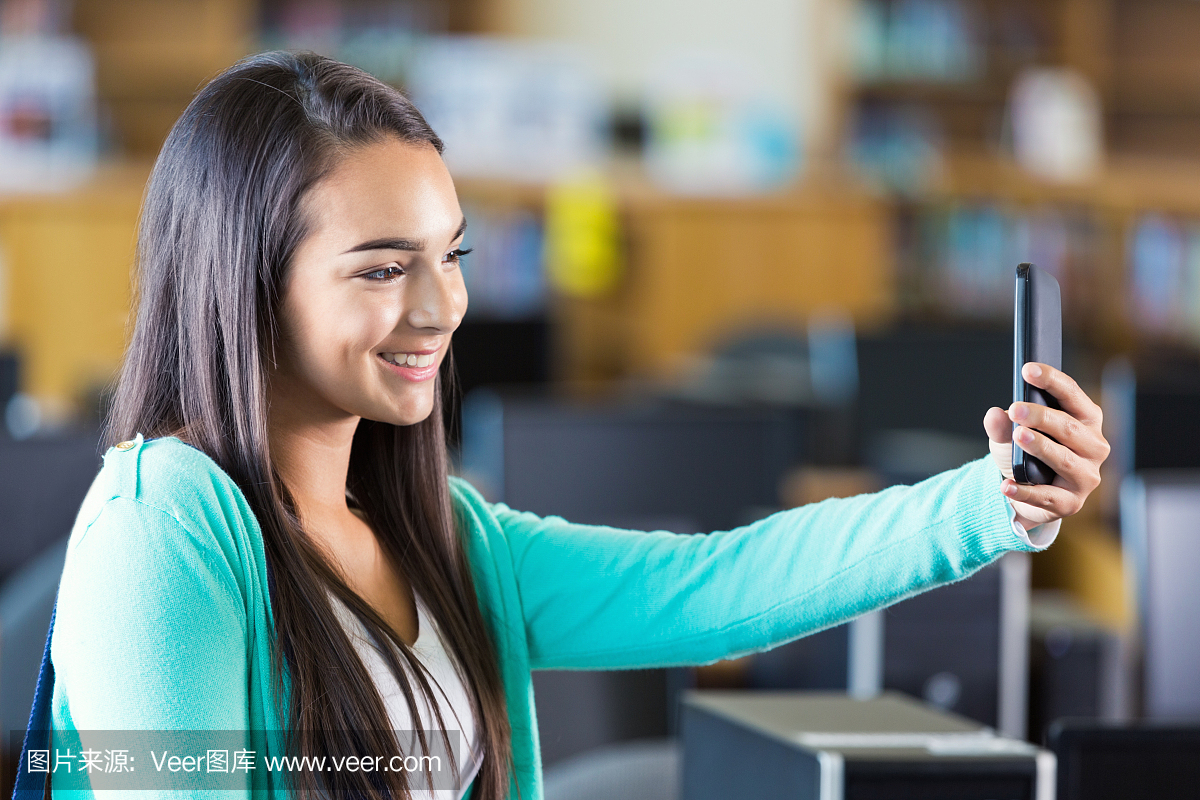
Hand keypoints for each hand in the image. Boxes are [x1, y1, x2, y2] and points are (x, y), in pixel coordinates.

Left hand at [983, 362, 1109, 530]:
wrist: (1027, 494)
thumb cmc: (1027, 456)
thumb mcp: (1009, 436)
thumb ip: (1002, 426)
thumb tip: (994, 415)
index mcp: (1086, 420)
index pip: (1072, 395)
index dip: (1051, 380)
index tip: (1028, 369)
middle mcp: (1094, 447)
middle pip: (1069, 427)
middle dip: (1041, 416)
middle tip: (1015, 409)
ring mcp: (1086, 477)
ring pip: (1064, 459)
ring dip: (1041, 447)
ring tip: (1018, 436)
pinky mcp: (1071, 503)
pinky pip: (1047, 496)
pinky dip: (1025, 491)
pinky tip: (1006, 485)